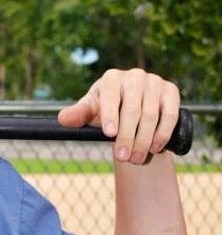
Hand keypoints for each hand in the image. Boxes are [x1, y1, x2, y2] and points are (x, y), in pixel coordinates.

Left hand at [57, 68, 179, 163]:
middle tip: (122, 157)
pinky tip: (155, 148)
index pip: (110, 96)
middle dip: (127, 136)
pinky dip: (162, 133)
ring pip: (152, 115)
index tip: (108, 135)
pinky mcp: (171, 91)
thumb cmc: (106, 109)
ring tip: (136, 158)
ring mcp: (155, 82)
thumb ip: (78, 115)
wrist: (132, 109)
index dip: (110, 115)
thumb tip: (62, 119)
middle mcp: (134, 76)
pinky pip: (170, 114)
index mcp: (112, 78)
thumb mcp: (91, 112)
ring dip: (144, 140)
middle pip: (132, 109)